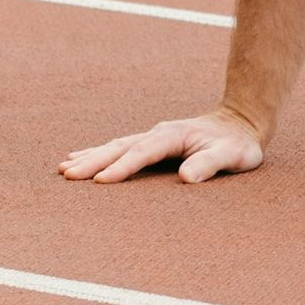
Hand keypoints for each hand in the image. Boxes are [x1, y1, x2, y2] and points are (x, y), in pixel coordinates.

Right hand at [58, 108, 266, 185]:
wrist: (241, 123)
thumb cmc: (238, 144)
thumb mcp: (234, 155)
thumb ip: (212, 162)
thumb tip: (187, 176)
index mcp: (175, 135)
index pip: (144, 152)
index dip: (123, 166)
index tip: (99, 181)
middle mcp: (160, 133)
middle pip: (122, 146)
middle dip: (95, 160)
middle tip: (67, 174)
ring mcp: (154, 136)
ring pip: (117, 146)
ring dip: (91, 156)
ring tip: (64, 168)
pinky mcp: (151, 143)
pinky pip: (120, 148)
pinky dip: (98, 153)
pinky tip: (78, 158)